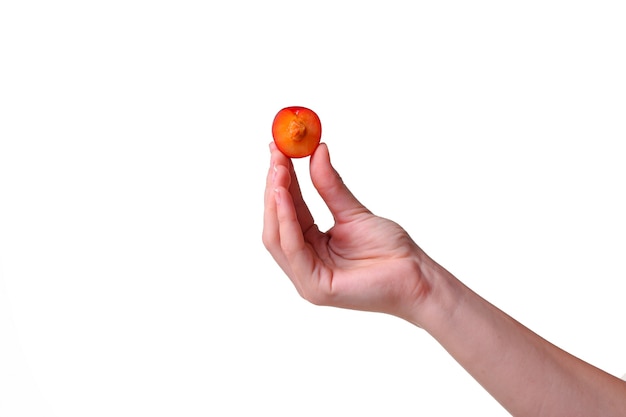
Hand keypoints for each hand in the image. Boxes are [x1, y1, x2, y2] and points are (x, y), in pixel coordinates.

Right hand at [263, 142, 432, 321]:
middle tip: (276, 155)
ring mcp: (307, 279)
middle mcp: (304, 264)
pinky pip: (293, 250)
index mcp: (312, 248)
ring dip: (275, 202)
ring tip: (279, 170)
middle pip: (276, 224)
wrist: (417, 276)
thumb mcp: (353, 212)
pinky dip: (286, 221)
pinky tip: (285, 196)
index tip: (278, 149)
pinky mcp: (315, 287)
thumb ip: (330, 186)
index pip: (288, 211)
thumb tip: (318, 150)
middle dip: (273, 188)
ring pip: (278, 237)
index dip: (281, 181)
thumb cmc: (391, 251)